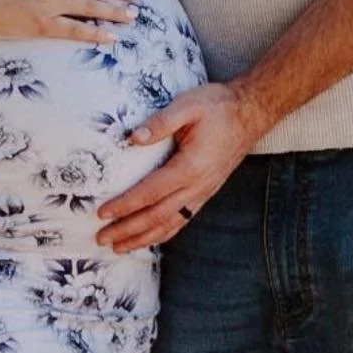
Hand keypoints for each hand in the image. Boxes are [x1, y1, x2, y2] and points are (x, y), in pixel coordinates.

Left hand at [95, 81, 267, 251]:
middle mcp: (198, 186)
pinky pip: (183, 220)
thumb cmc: (218, 106)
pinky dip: (164, 233)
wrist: (250, 113)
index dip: (125, 205)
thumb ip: (160, 122)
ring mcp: (204, 192)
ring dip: (143, 238)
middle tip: (101, 239)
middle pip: (157, 216)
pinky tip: (150, 238)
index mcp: (190, 167)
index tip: (102, 213)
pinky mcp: (206, 192)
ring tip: (119, 248)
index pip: (150, 192)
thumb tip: (132, 139)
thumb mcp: (188, 105)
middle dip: (128, 230)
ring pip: (170, 224)